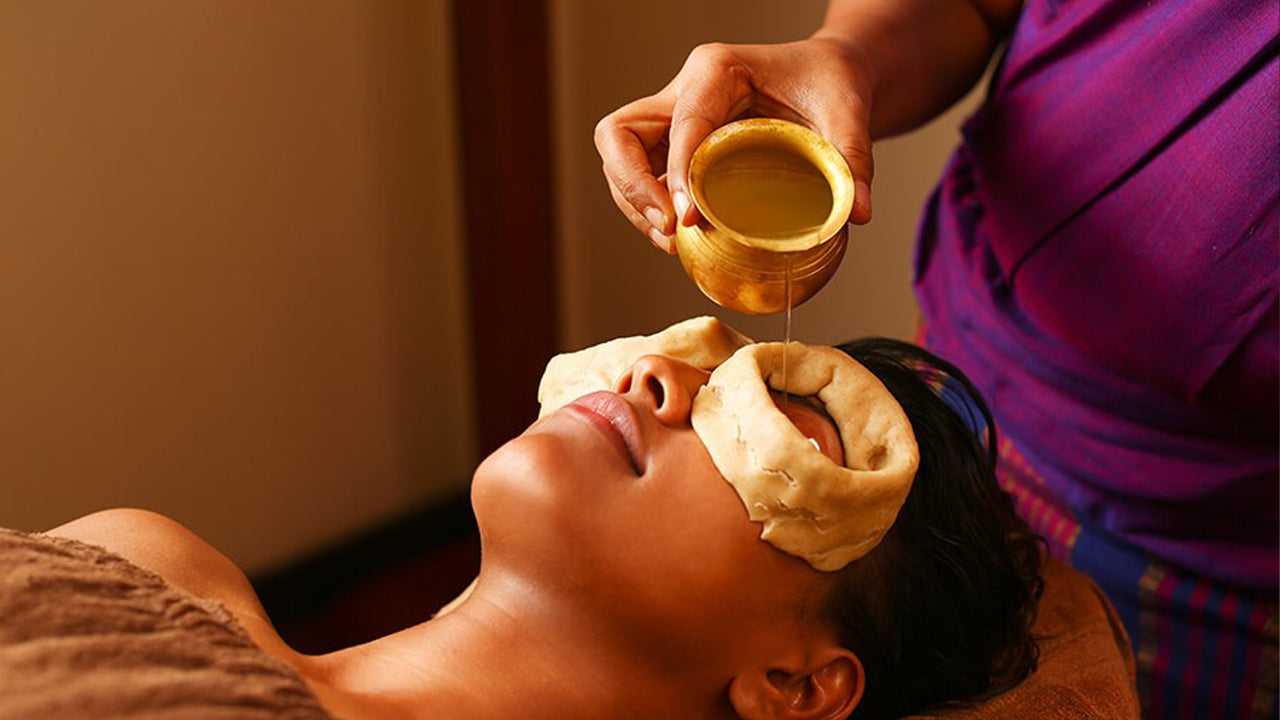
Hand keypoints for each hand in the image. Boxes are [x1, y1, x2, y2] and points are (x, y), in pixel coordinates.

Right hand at [594, 37, 875, 253]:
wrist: (827, 76)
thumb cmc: (830, 81)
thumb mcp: (848, 110)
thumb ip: (852, 157)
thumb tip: (855, 212)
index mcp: (716, 71)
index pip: (680, 125)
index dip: (677, 175)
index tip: (689, 219)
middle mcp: (683, 91)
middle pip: (619, 136)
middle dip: (632, 187)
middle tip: (671, 229)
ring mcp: (673, 117)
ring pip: (620, 158)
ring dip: (635, 204)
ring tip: (672, 242)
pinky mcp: (675, 144)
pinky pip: (641, 175)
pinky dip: (649, 208)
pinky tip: (679, 237)